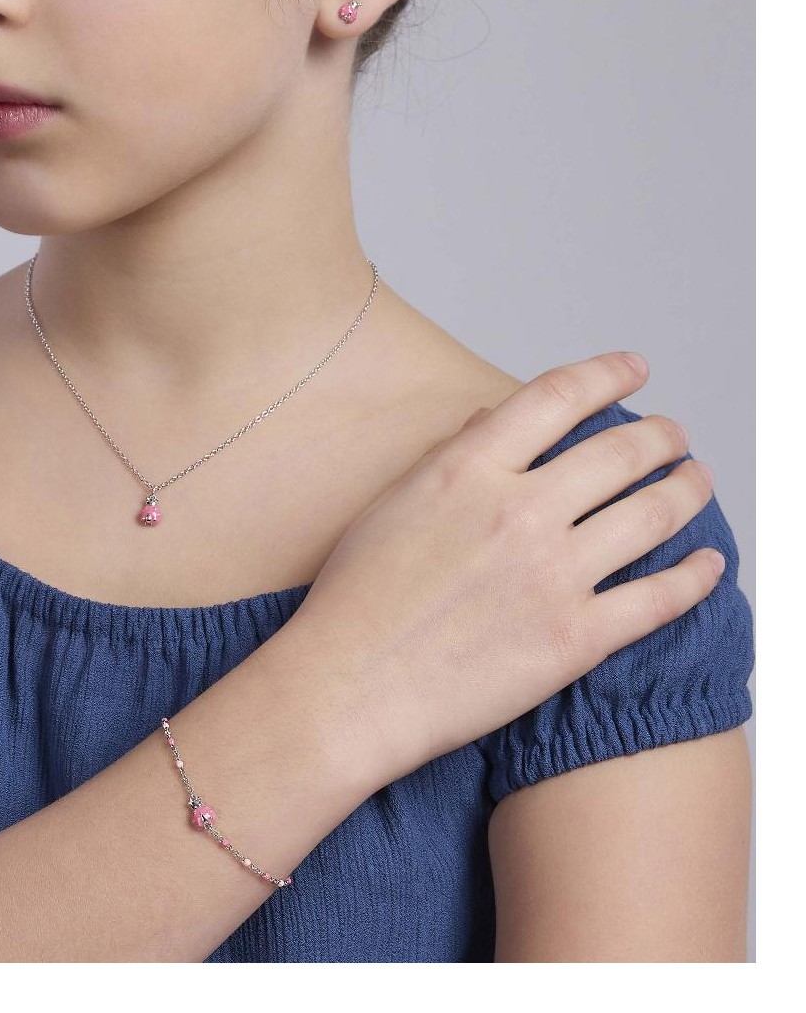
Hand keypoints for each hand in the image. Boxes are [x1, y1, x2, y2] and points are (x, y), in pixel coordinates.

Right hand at [291, 352, 721, 786]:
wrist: (349, 688)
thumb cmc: (355, 601)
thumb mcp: (390, 505)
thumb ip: (448, 459)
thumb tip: (491, 423)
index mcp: (469, 470)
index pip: (557, 397)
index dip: (607, 374)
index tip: (633, 369)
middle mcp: (519, 511)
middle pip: (620, 452)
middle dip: (660, 436)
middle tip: (673, 436)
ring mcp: (553, 574)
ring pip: (653, 514)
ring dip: (688, 489)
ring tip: (697, 480)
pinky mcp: (575, 639)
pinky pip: (659, 598)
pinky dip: (695, 576)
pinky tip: (709, 565)